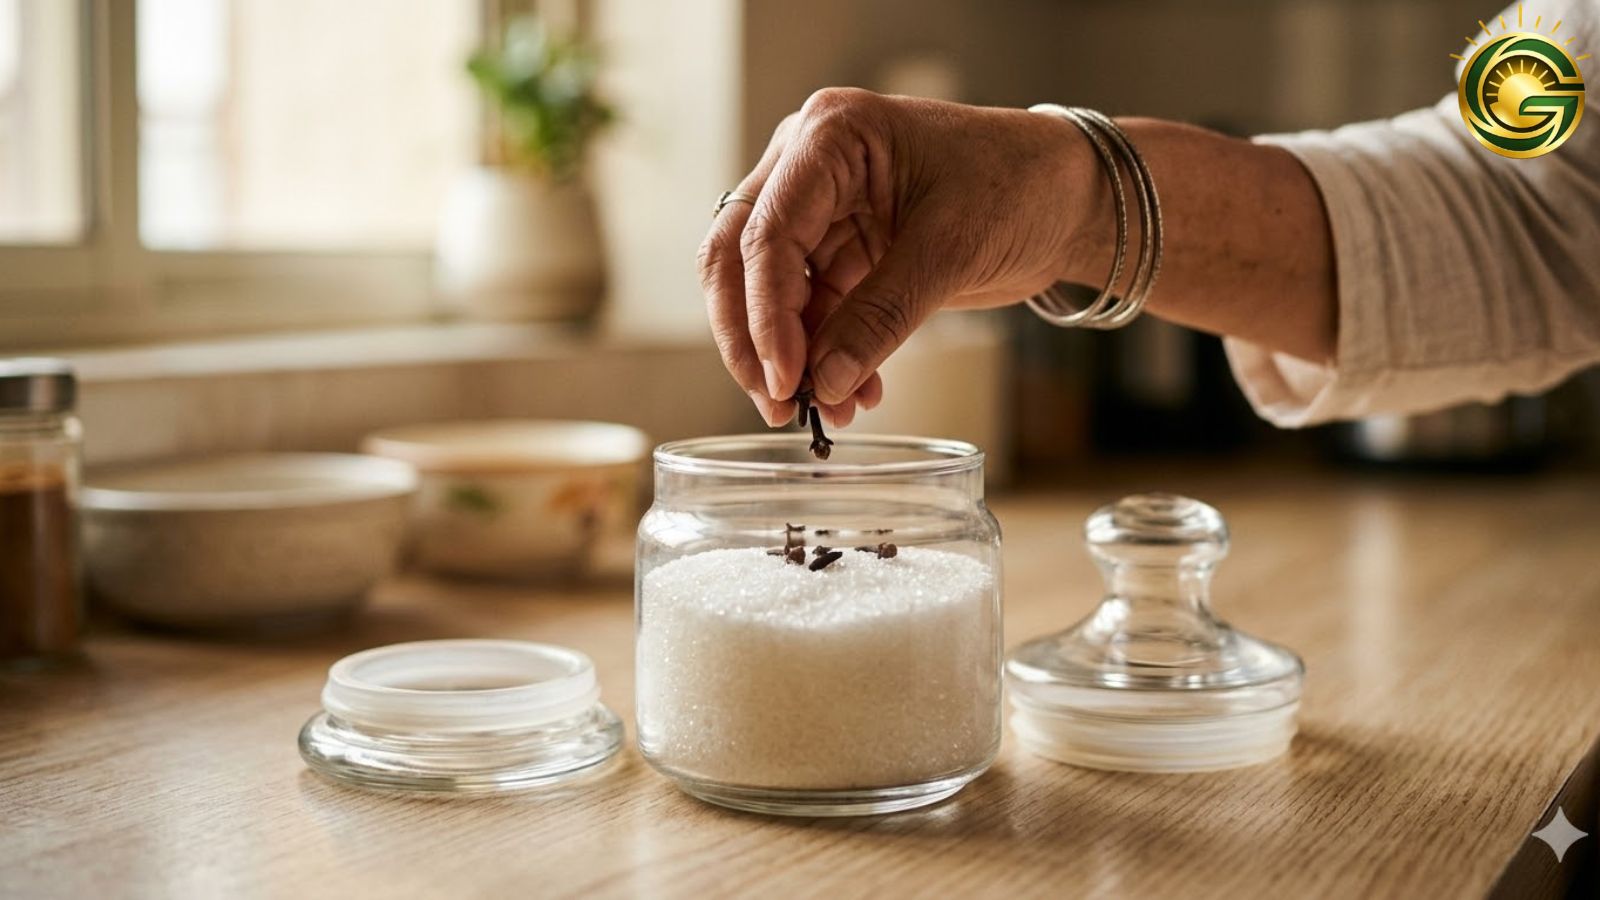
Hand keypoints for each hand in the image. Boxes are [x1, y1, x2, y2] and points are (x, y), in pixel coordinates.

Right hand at [697, 88, 1088, 425]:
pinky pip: (810, 311)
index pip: (766, 233)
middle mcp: (809, 165)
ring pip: (768, 293)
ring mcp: (820, 209)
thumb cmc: (1021, 185)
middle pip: (740, 258)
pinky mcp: (840, 250)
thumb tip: (825, 383)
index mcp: (831, 135)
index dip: (766, 314)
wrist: (1071, 196)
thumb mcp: (951, 251)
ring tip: (829, 411)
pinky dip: (825, 355)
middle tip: (779, 404)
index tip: (787, 380)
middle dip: (754, 338)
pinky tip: (854, 392)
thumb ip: (881, 317)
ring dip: (793, 356)